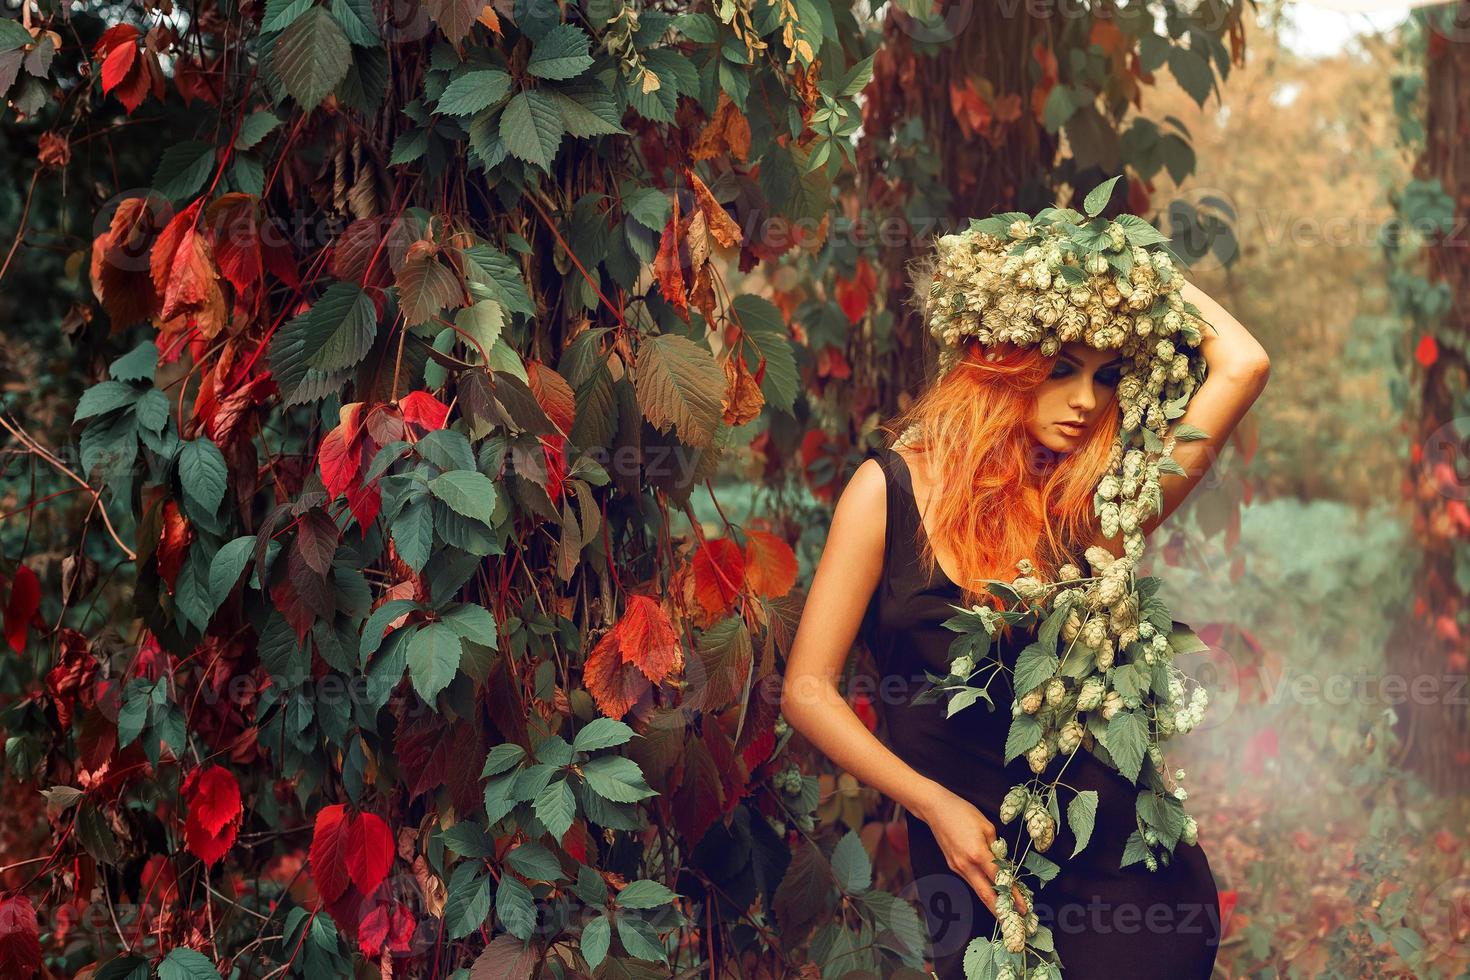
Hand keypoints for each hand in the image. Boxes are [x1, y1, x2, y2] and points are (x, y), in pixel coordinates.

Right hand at [916, 789, 1028, 919]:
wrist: (935, 809)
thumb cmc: (962, 812)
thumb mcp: (987, 826)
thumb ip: (996, 847)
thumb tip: (1001, 861)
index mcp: (978, 854)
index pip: (1000, 879)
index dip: (1012, 895)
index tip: (1023, 908)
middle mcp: (966, 865)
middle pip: (986, 894)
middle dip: (1000, 911)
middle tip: (1012, 924)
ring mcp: (957, 867)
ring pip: (977, 890)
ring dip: (991, 903)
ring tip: (1004, 913)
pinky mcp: (952, 865)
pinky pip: (970, 880)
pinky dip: (981, 888)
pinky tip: (990, 892)